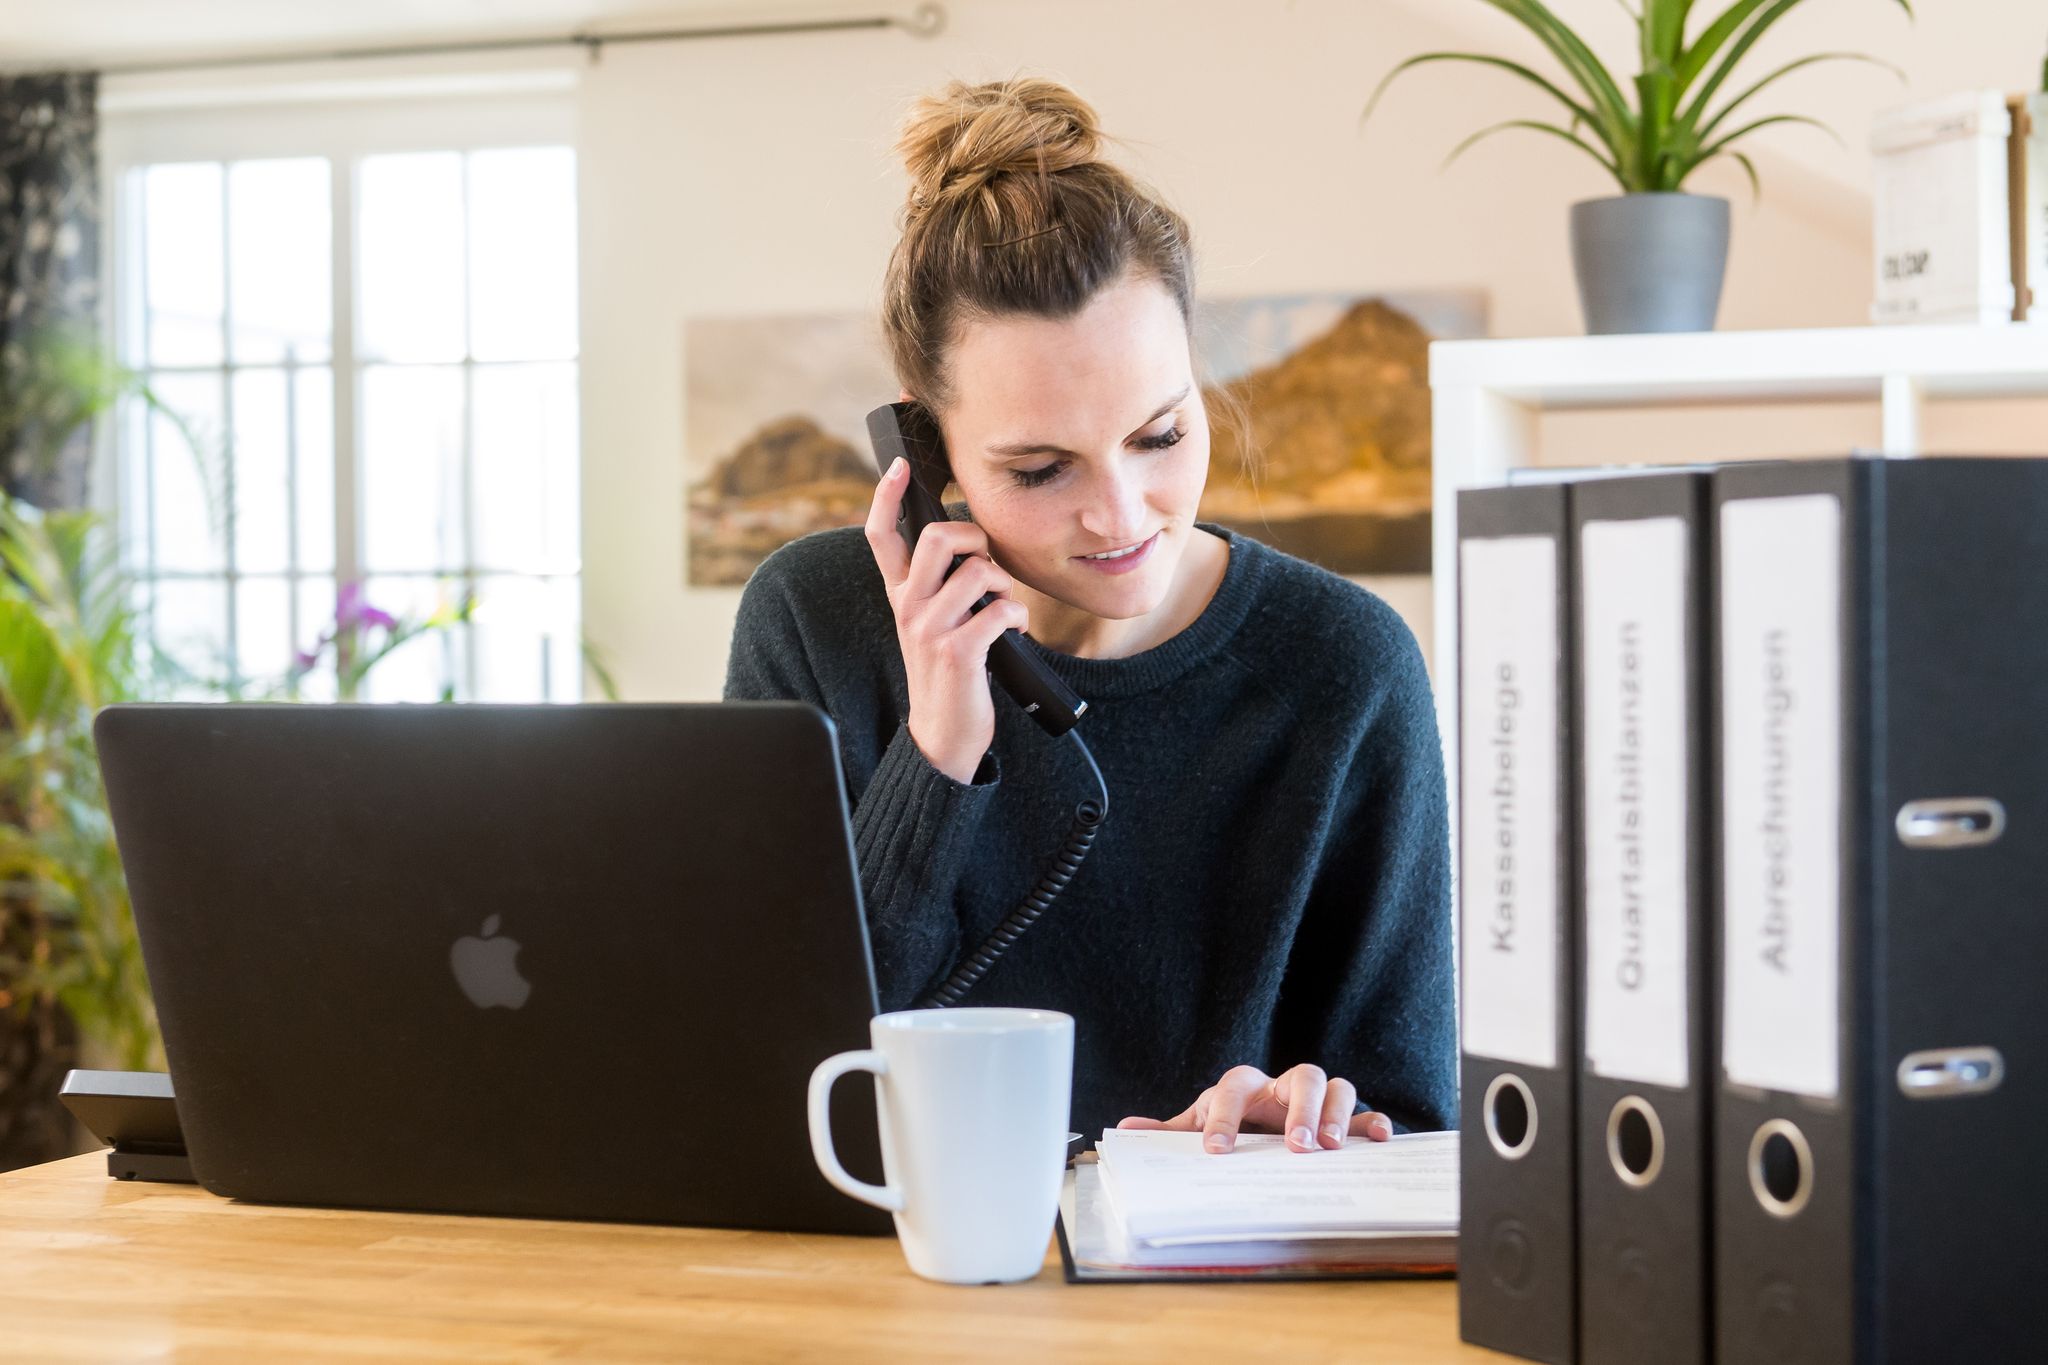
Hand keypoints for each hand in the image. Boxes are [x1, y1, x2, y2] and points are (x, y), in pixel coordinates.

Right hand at [863, 456, 1029, 784]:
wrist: (942, 734)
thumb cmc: (948, 672)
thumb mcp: (932, 623)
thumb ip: (939, 586)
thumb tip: (969, 545)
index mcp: (900, 595)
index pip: (880, 536)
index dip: (886, 496)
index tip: (899, 466)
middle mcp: (908, 607)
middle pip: (937, 537)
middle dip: (976, 539)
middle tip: (986, 566)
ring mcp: (930, 629)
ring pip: (977, 572)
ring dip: (1004, 585)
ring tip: (1003, 607)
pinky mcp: (957, 652)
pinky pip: (1000, 610)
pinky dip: (1018, 616)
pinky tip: (1014, 632)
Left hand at [1116, 1063, 1395, 1153]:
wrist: (1264, 1120)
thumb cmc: (1232, 1124)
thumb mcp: (1200, 1126)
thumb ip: (1170, 1130)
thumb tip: (1124, 1129)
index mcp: (1244, 1087)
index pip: (1234, 1088)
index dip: (1224, 1116)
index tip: (1217, 1150)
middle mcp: (1283, 1086)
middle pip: (1301, 1076)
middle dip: (1300, 1110)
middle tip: (1296, 1145)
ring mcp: (1316, 1099)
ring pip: (1335, 1085)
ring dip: (1337, 1113)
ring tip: (1332, 1147)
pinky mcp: (1345, 1118)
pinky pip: (1365, 1111)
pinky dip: (1374, 1121)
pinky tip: (1381, 1138)